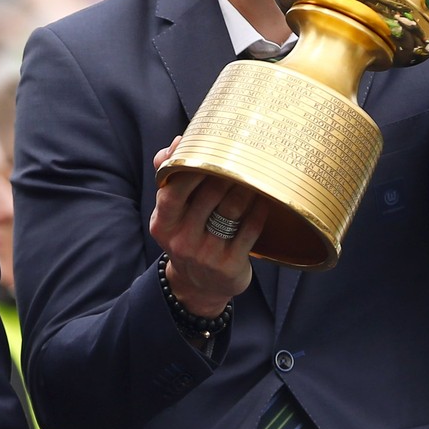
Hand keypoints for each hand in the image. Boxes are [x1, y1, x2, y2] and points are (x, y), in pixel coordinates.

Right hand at [150, 135, 267, 315]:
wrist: (198, 286)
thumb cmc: (187, 236)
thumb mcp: (171, 214)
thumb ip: (171, 178)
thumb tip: (177, 142)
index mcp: (163, 223)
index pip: (174, 189)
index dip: (192, 166)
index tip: (211, 148)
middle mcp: (182, 239)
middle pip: (209, 193)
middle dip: (228, 171)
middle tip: (243, 155)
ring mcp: (206, 254)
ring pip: (232, 208)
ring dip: (247, 187)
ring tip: (255, 174)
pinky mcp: (229, 265)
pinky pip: (250, 228)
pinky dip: (259, 209)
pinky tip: (265, 199)